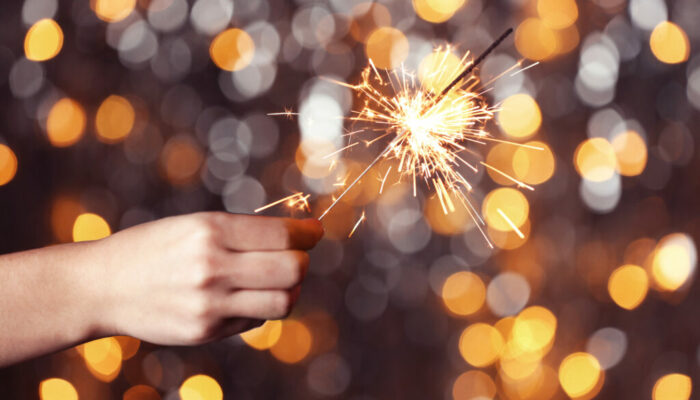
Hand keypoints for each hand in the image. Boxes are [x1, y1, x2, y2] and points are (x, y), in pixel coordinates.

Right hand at [86, 212, 323, 344]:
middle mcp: (213, 266)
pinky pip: (256, 321)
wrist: (102, 286)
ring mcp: (210, 303)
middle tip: (297, 257)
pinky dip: (262, 308)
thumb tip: (298, 237)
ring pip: (283, 301)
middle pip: (293, 269)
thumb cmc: (154, 248)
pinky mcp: (206, 331)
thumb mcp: (194, 225)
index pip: (283, 233)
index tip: (315, 231)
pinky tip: (247, 298)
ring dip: (291, 290)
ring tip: (278, 281)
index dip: (309, 232)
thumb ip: (242, 232)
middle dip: (303, 262)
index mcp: (211, 230)